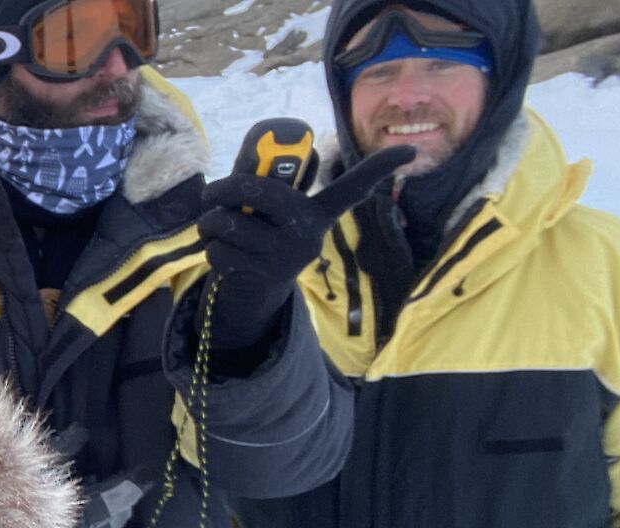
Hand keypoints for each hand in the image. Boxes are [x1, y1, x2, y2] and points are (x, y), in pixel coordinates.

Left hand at [197, 145, 416, 351]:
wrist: (253, 290)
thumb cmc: (258, 232)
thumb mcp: (267, 209)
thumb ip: (263, 180)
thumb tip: (259, 144)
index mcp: (317, 212)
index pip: (352, 188)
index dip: (379, 168)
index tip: (410, 151)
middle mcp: (309, 233)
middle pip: (261, 192)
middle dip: (225, 188)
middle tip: (212, 193)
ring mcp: (286, 256)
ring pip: (228, 222)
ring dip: (210, 223)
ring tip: (219, 230)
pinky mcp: (261, 275)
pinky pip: (218, 248)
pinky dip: (209, 248)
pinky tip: (224, 254)